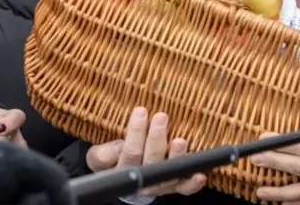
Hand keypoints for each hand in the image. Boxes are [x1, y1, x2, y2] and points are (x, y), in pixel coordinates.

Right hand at [86, 107, 206, 196]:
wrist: (125, 181)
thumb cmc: (112, 162)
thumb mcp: (99, 157)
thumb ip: (102, 154)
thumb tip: (114, 149)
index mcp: (123, 172)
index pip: (129, 153)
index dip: (135, 133)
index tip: (140, 111)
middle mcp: (144, 181)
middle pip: (151, 161)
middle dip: (156, 138)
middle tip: (161, 117)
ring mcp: (161, 184)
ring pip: (170, 174)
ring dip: (177, 157)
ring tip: (180, 141)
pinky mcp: (175, 185)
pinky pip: (185, 188)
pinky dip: (193, 183)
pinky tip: (200, 174)